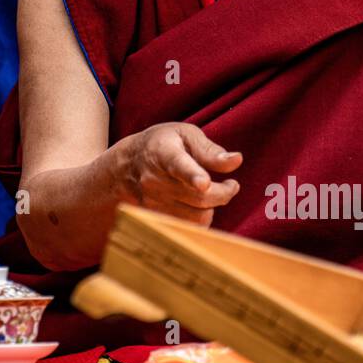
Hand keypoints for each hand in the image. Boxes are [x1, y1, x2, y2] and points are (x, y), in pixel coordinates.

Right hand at [111, 122, 241, 226]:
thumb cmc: (162, 145)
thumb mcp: (184, 134)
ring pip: (197, 217)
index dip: (192, 175)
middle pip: (199, 198)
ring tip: (213, 192)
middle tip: (231, 185)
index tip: (204, 183)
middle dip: (224, 193)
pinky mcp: (155, 218)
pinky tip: (199, 205)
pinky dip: (200, 218)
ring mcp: (152, 202)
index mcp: (164, 153)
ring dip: (213, 207)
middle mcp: (154, 180)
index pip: (178, 165)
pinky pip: (189, 228)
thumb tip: (236, 161)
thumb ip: (210, 149)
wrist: (126, 166)